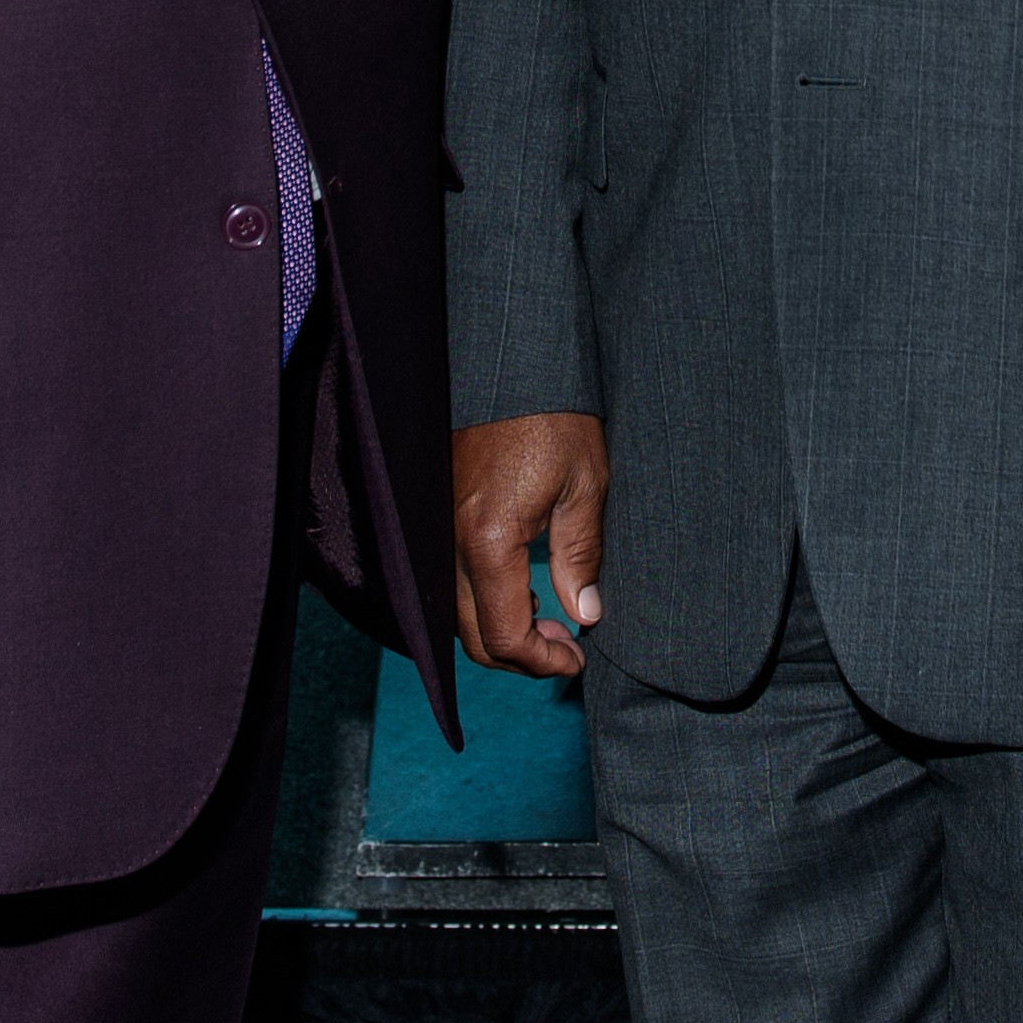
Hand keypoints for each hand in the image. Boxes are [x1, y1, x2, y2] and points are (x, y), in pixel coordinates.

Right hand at [452, 412, 610, 678]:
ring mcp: (437, 528)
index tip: (578, 658)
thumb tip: (585, 616)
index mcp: (488, 540)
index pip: (502, 637)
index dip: (541, 662)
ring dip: (499, 630)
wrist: (510, 360)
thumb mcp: (585, 485)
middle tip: (567, 646)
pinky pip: (450, 579)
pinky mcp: (437, 513)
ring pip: (456, 611)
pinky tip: (521, 586)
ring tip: (549, 618)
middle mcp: (449, 542)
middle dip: (519, 656)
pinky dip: (482, 600)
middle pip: (471, 637)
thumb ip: (581, 558)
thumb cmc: (554, 415)